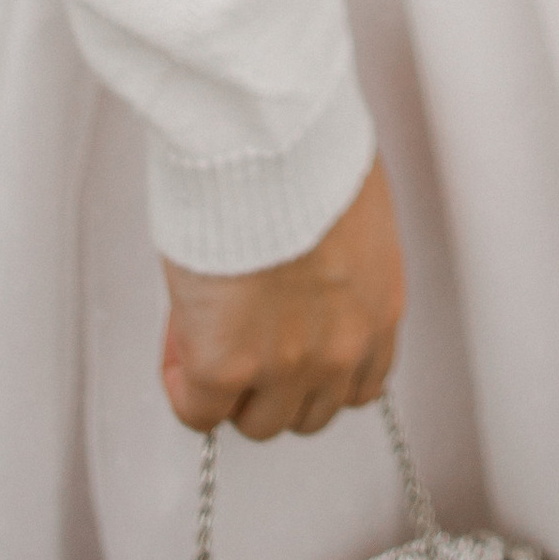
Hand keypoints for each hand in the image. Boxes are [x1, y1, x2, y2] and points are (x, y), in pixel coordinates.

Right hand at [159, 154, 406, 441]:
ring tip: (207, 337)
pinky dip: (185, 387)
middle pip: (309, 411)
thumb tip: (299, 278)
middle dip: (275, 383)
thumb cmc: (307, 149)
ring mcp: (285, 364)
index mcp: (378, 306)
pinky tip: (181, 346)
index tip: (288, 345)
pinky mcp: (227, 365)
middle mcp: (342, 347)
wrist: (269, 138)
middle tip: (241, 339)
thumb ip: (334, 268)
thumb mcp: (346, 213)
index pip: (360, 384)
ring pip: (258, 420)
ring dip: (233, 390)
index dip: (316, 370)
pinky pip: (200, 411)